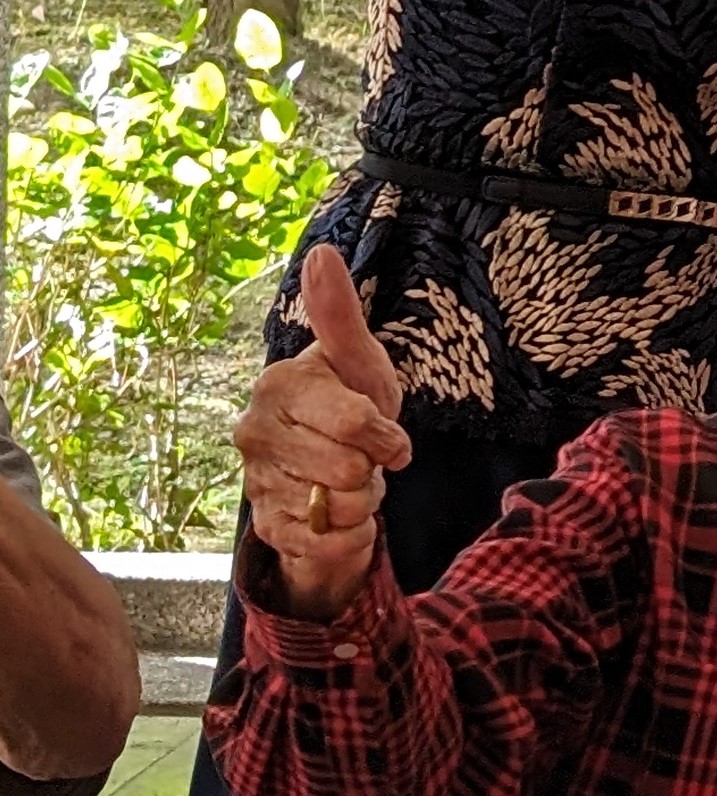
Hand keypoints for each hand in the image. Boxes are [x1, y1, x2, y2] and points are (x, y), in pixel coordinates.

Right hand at [235, 244, 411, 618]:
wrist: (332, 473)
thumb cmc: (349, 405)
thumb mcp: (359, 362)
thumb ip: (340, 314)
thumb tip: (322, 253)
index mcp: (278, 387)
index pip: (358, 422)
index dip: (385, 433)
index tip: (383, 428)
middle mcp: (252, 432)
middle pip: (348, 468)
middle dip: (372, 467)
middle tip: (361, 455)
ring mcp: (254, 481)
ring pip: (339, 507)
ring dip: (360, 499)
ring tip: (345, 479)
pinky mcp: (266, 528)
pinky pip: (330, 542)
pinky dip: (349, 533)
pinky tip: (335, 512)